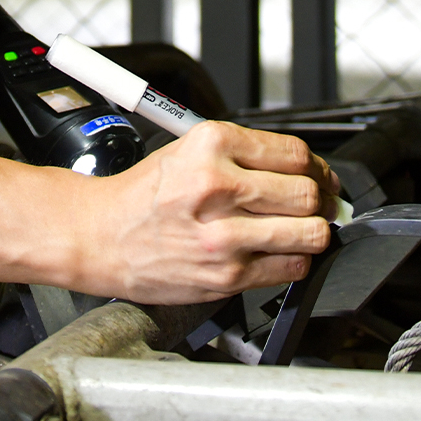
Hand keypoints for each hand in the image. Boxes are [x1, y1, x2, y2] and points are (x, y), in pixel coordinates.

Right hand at [79, 122, 341, 303]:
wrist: (99, 237)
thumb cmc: (143, 195)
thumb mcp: (188, 150)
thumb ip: (244, 155)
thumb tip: (305, 171)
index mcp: (212, 145)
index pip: (296, 154)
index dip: (317, 168)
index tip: (319, 177)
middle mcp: (218, 187)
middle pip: (307, 194)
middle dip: (320, 201)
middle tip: (316, 205)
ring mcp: (223, 235)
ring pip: (309, 233)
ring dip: (314, 233)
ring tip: (303, 230)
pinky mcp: (225, 275)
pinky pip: (290, 268)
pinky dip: (295, 261)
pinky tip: (280, 253)